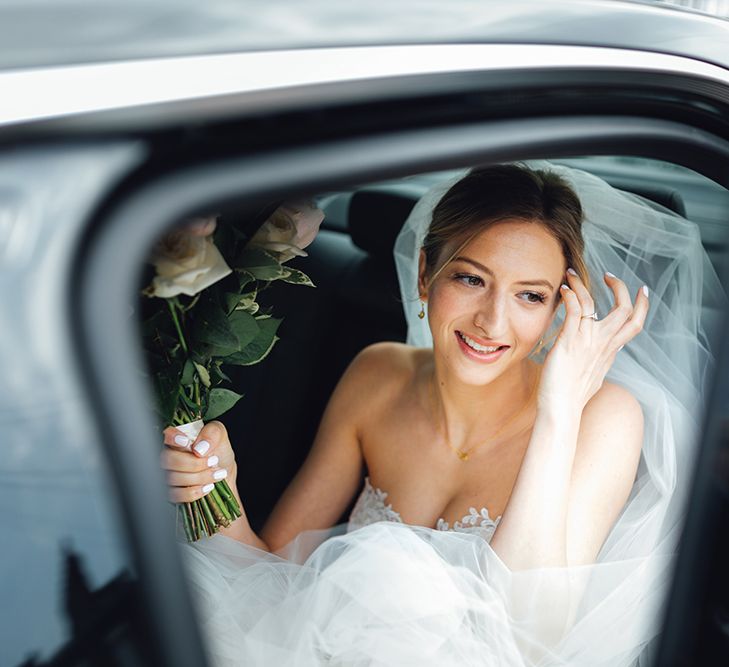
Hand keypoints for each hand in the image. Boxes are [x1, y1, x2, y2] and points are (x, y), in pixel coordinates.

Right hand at [161, 420, 236, 503]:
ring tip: (216, 473)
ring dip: (199, 477)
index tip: (186, 442)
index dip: (172, 438)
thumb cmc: (219, 452)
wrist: (223, 475)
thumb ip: (212, 433)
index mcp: (178, 439)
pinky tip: (208, 486)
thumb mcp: (220, 436)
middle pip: (167, 459)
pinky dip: (194, 491)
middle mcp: (169, 456)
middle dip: (194, 463)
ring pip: (172, 478)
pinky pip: (175, 495)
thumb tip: (199, 448)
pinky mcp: (171, 493)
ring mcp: (167, 475)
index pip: (164, 435)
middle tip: (213, 461)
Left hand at [538, 269, 648, 412]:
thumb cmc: (570, 397)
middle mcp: (603, 344)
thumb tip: (600, 357)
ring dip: (582, 284)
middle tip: (608, 275)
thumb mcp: (592, 376)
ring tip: (571, 273)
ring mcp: (588, 341)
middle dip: (620, 288)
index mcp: (610, 352)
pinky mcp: (570, 341)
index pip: (634, 324)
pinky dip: (570, 295)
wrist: (561, 410)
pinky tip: (564, 289)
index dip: (642, 306)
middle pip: (625, 310)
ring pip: (594, 303)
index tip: (642, 290)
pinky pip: (574, 310)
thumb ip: (598, 361)